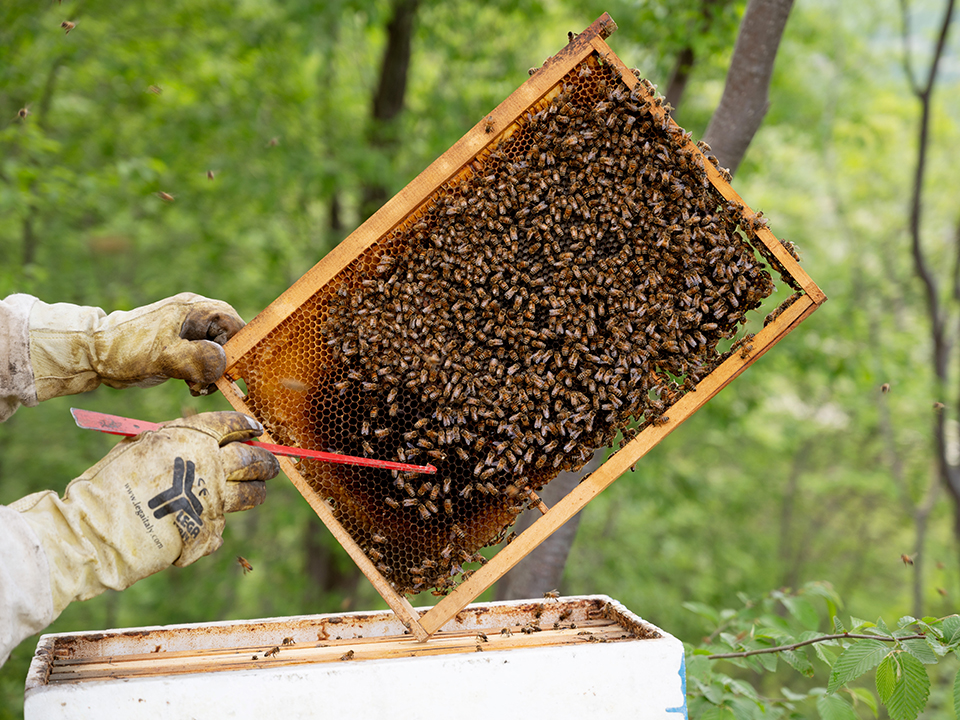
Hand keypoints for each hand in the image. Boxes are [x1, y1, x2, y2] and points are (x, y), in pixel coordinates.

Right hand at [13, 412, 278, 613]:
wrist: (96, 530)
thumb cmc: (109, 484)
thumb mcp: (141, 446)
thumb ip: (176, 442)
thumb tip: (204, 441)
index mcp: (191, 437)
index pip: (233, 424)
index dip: (247, 426)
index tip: (255, 430)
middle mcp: (210, 465)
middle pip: (252, 459)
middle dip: (265, 461)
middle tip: (270, 465)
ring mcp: (214, 499)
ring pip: (251, 493)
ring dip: (257, 490)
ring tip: (258, 491)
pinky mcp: (211, 531)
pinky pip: (223, 523)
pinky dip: (217, 522)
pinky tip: (204, 522)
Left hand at [29, 292, 245, 398]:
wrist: (94, 354)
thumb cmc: (127, 350)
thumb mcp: (165, 356)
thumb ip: (198, 358)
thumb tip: (225, 364)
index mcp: (196, 309)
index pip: (236, 325)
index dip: (240, 349)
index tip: (233, 372)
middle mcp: (196, 316)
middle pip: (230, 340)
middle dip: (224, 365)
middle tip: (208, 382)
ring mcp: (189, 332)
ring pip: (219, 353)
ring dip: (212, 373)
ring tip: (195, 386)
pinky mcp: (183, 347)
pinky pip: (205, 360)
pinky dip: (202, 375)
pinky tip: (190, 385)